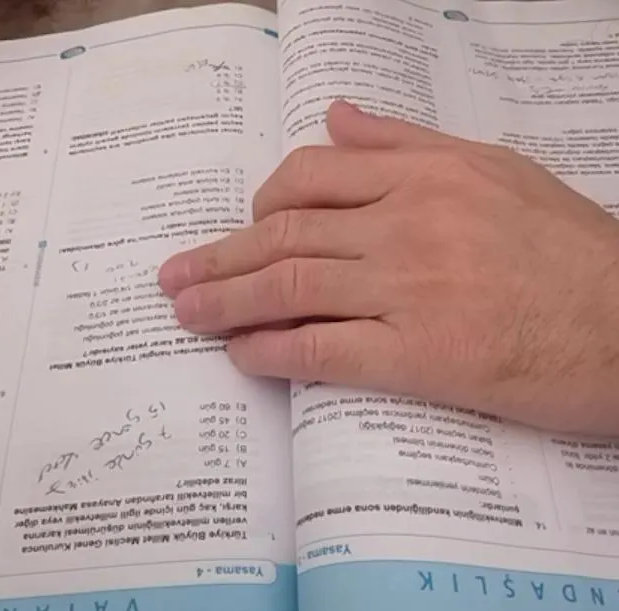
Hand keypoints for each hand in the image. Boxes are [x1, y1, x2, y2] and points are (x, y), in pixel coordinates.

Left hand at [158, 100, 618, 435]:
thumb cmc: (575, 255)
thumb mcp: (499, 172)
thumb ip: (410, 144)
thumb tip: (337, 116)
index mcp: (426, 178)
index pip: (310, 179)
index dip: (258, 206)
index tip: (237, 230)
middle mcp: (409, 226)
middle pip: (283, 234)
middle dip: (218, 258)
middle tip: (173, 278)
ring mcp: (410, 291)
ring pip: (288, 287)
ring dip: (224, 302)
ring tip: (185, 315)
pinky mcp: (419, 357)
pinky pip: (321, 349)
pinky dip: (270, 351)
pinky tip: (240, 356)